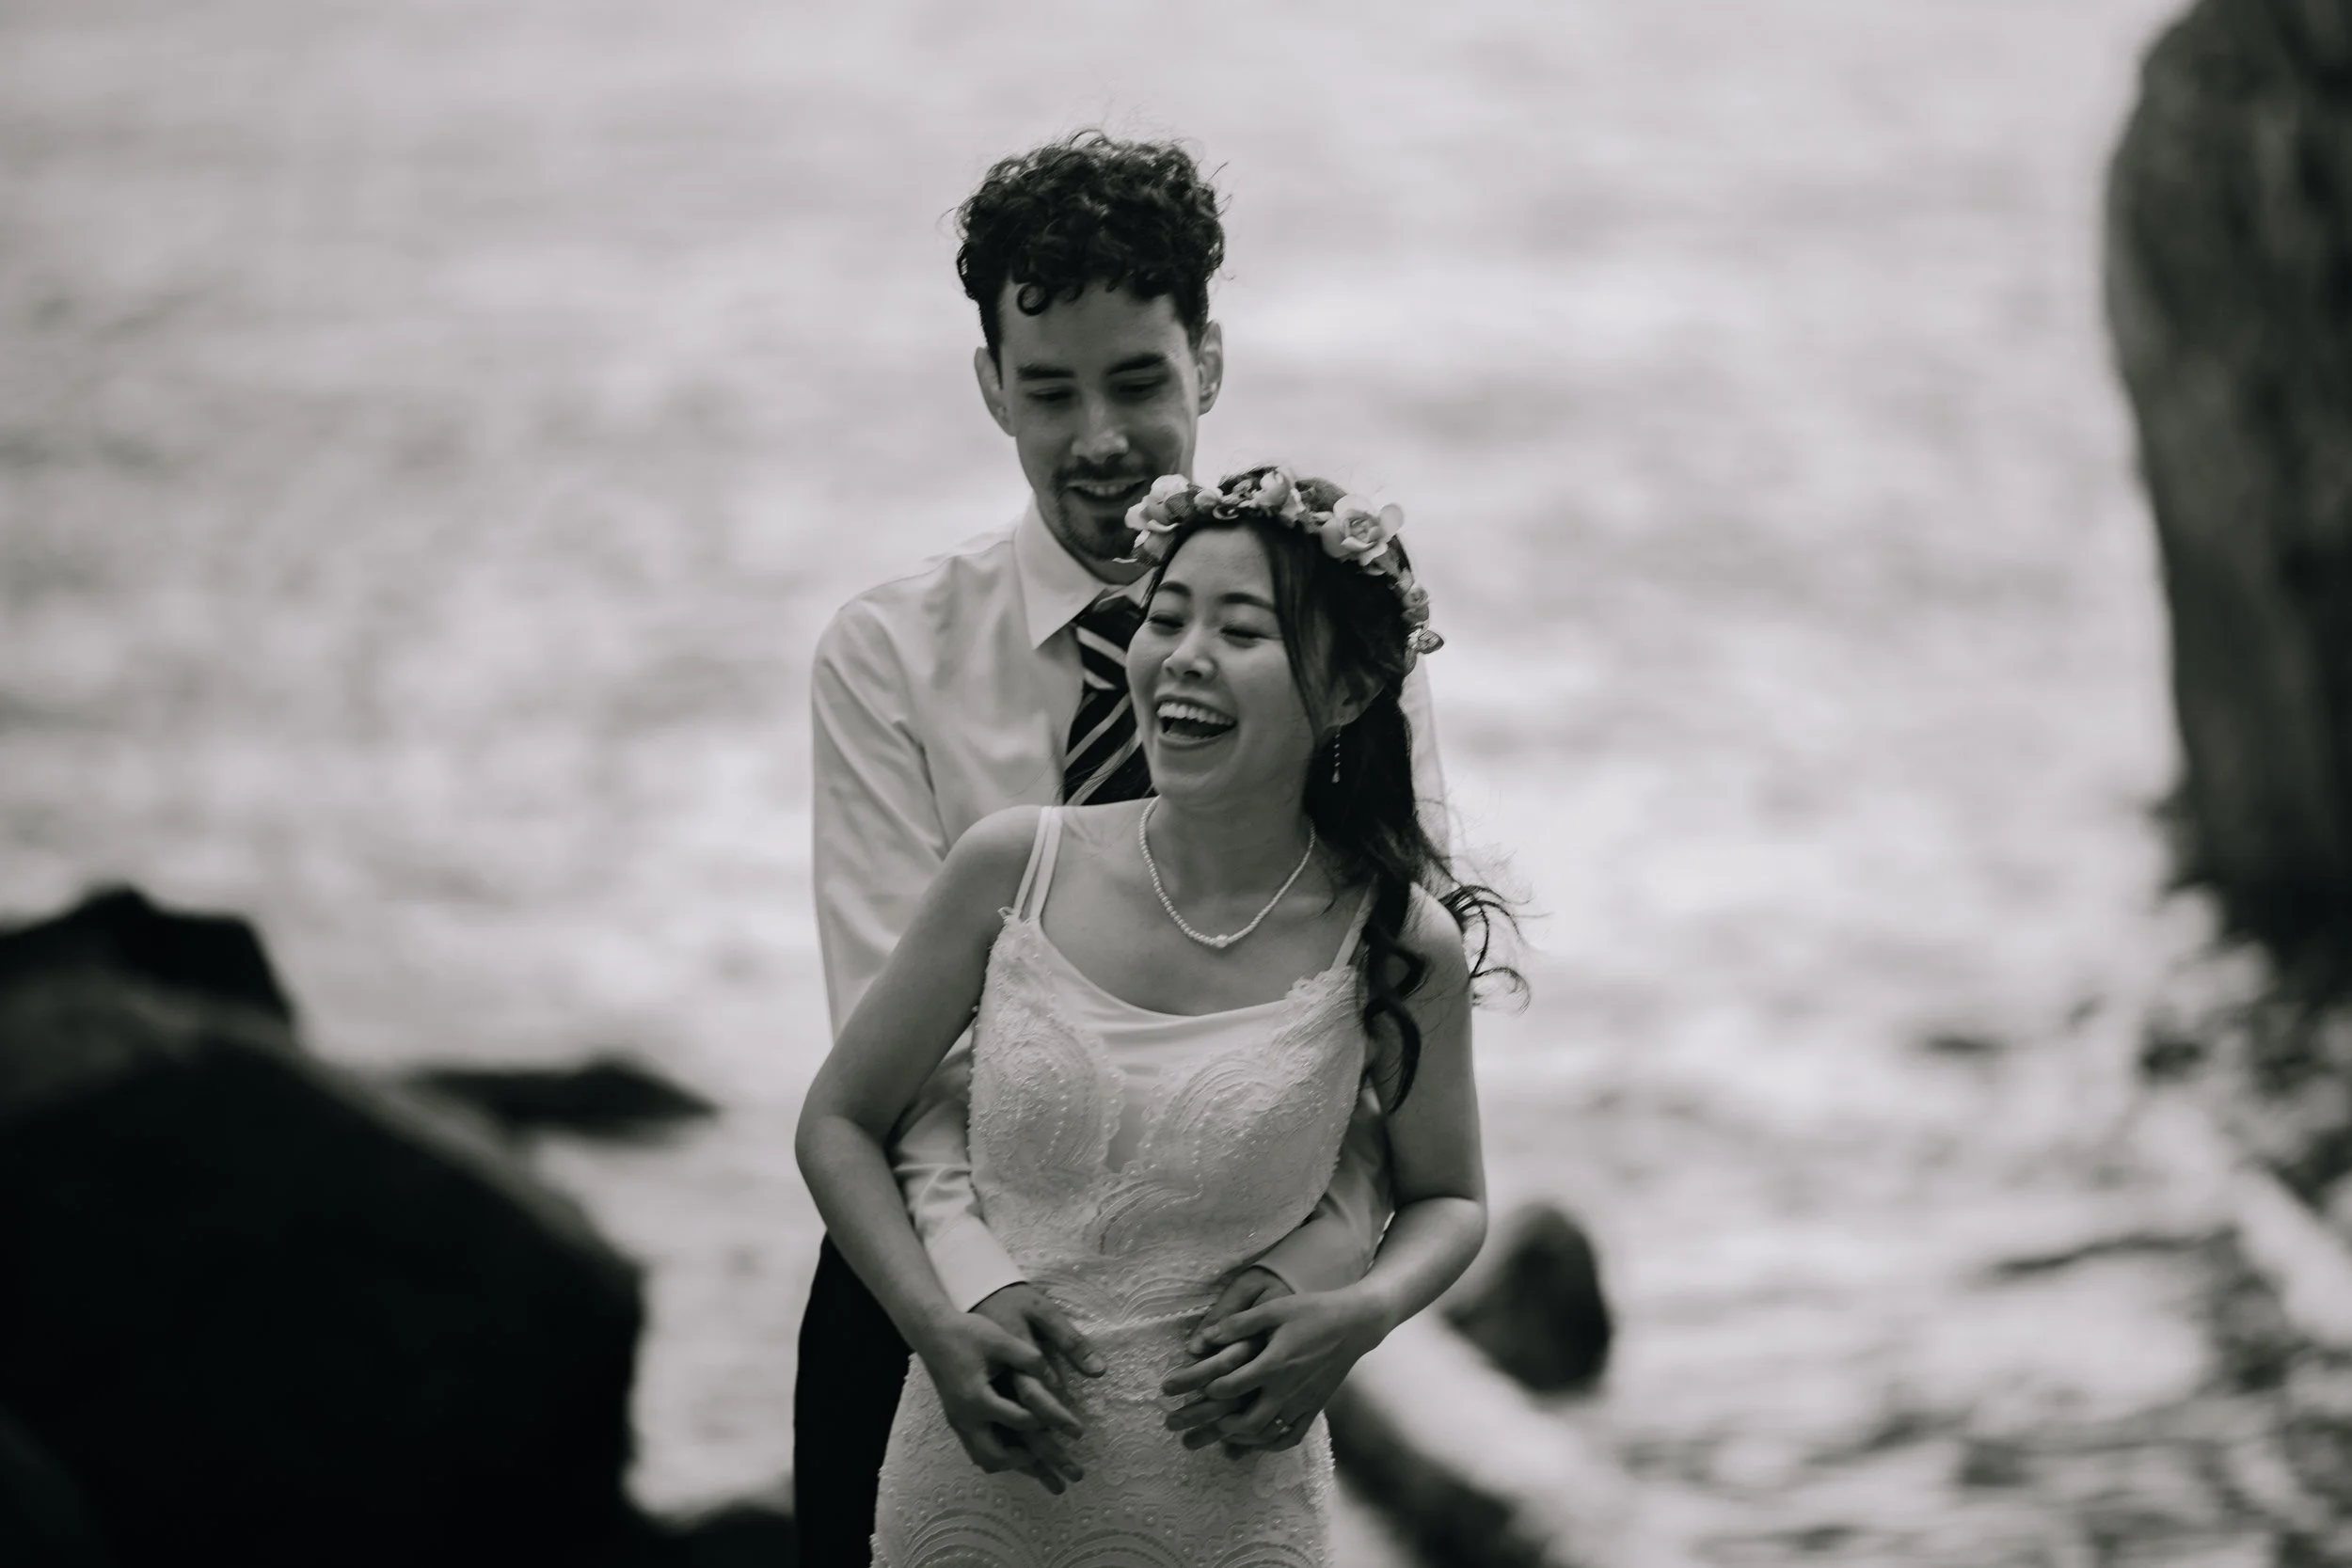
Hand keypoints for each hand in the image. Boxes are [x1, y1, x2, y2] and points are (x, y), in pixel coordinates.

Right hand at [911, 1300, 1084, 1491]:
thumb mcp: (1000, 1339)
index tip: (1075, 1430)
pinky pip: (977, 1450)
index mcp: (978, 1398)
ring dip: (1013, 1464)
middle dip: (1030, 1463)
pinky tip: (1017, 1453)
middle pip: (997, 1455)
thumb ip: (1028, 1358)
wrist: (932, 1332)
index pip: (1020, 1420)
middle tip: (1059, 1467)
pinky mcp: (957, 1420)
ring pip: (984, 1459)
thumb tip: (1055, 1379)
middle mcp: (966, 1417)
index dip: (1049, 1424)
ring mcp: (959, 1422)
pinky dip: (998, 1455)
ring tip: (1042, 1467)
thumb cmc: (968, 1333)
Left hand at [1162, 1276, 1387, 1455]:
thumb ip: (1237, 1325)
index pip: (1231, 1386)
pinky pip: (1289, 1436)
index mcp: (1274, 1363)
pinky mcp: (1315, 1408)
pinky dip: (1269, 1443)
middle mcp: (1287, 1389)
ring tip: (1219, 1432)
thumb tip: (1204, 1339)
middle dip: (1215, 1425)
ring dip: (1239, 1438)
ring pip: (1266, 1434)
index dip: (1207, 1390)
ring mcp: (1303, 1403)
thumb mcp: (1273, 1310)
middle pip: (1246, 1421)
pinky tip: (1255, 1440)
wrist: (1355, 1324)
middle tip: (1195, 1424)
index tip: (1190, 1389)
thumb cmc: (1312, 1312)